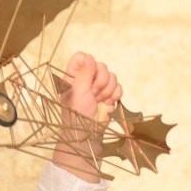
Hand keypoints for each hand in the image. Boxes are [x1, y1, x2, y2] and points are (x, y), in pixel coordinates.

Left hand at [52, 52, 122, 182]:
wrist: (88, 134)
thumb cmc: (76, 115)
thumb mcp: (77, 92)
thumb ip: (84, 73)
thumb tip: (88, 57)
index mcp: (73, 77)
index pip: (82, 58)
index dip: (89, 65)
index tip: (87, 77)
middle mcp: (85, 80)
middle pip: (101, 66)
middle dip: (100, 82)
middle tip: (93, 94)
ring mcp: (98, 88)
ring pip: (111, 76)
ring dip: (107, 90)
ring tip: (99, 102)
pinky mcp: (108, 95)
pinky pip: (118, 86)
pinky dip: (115, 96)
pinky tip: (107, 104)